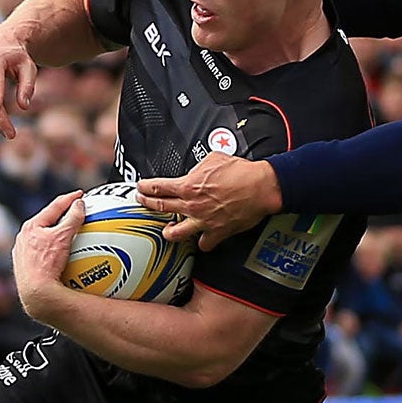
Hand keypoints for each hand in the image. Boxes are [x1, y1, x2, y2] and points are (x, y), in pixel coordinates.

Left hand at [11, 190, 84, 320]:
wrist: (36, 293)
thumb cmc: (47, 264)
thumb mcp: (63, 237)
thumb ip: (72, 218)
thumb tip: (80, 204)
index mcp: (31, 226)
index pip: (53, 207)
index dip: (69, 199)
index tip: (80, 195)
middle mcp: (23, 238)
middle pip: (46, 222)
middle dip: (61, 216)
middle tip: (75, 211)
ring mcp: (22, 253)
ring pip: (42, 239)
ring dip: (56, 235)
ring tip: (69, 235)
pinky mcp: (26, 268)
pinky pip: (42, 255)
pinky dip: (53, 252)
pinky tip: (63, 259)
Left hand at [138, 153, 282, 249]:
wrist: (260, 187)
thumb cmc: (241, 172)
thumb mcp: (214, 158)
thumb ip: (200, 166)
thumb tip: (198, 169)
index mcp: (189, 185)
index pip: (158, 188)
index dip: (146, 187)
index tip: (141, 187)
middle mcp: (192, 205)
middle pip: (160, 207)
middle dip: (147, 204)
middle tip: (143, 202)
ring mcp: (203, 221)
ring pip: (175, 233)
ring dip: (168, 231)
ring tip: (167, 229)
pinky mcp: (217, 233)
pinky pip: (204, 244)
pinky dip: (202, 243)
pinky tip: (201, 240)